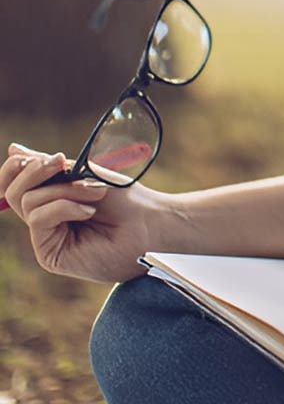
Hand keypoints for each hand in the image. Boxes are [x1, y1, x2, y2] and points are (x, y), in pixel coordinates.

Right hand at [1, 143, 156, 282]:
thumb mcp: (85, 174)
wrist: (150, 224)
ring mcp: (46, 237)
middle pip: (14, 191)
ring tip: (96, 193)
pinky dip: (64, 207)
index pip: (14, 182)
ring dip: (65, 190)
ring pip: (28, 202)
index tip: (49, 157)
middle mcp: (45, 219)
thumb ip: (50, 167)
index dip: (19, 166)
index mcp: (51, 199)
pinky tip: (89, 212)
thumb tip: (13, 149)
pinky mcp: (50, 254)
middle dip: (37, 172)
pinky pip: (39, 219)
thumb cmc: (125, 200)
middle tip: (63, 164)